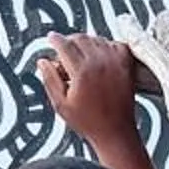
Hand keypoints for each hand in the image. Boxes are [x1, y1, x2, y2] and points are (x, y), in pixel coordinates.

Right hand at [37, 32, 144, 161]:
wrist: (115, 131)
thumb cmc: (87, 122)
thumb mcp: (60, 104)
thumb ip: (50, 79)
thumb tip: (42, 61)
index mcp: (82, 72)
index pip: (65, 45)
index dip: (55, 39)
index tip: (50, 38)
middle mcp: (100, 63)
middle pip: (81, 38)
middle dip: (69, 40)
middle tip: (63, 50)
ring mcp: (115, 63)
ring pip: (98, 39)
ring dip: (86, 42)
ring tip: (80, 56)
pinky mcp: (126, 66)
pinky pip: (115, 45)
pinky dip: (106, 45)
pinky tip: (99, 56)